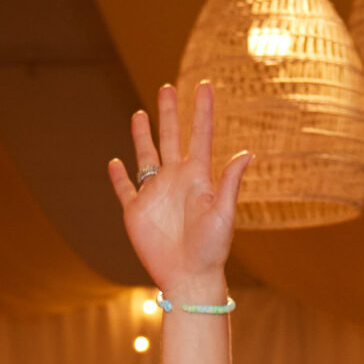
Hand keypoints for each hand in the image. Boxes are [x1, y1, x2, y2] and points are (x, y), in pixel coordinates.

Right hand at [108, 83, 250, 300]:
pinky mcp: (136, 211)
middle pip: (171, 138)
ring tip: (140, 113)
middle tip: (167, 86)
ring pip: (146, 156)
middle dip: (169, 112)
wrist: (189, 278)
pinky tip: (115, 162)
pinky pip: (125, 189)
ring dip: (142, 136)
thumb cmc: (212, 249)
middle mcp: (175, 180)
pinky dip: (118, 176)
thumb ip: (230, 182)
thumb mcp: (223, 213)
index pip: (200, 135)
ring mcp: (155, 194)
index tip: (205, 85)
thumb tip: (248, 153)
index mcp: (197, 178)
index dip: (202, 110)